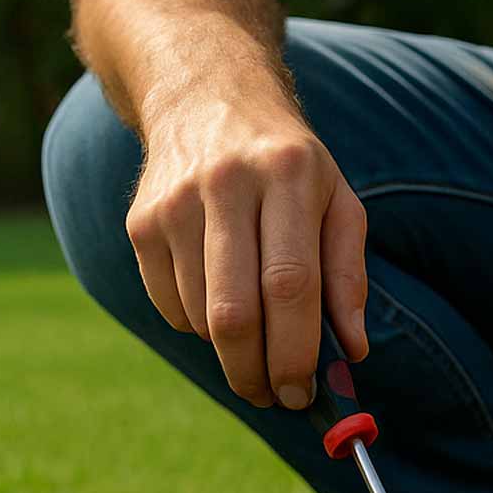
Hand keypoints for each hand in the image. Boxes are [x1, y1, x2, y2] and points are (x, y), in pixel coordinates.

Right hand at [127, 97, 368, 406]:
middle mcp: (225, 184)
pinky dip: (198, 325)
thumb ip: (349, 275)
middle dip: (256, 372)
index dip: (296, 352)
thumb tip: (352, 351)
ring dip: (230, 351)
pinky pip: (170, 306)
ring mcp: (173, 203)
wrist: (205, 95)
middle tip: (275, 397)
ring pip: (199, 318)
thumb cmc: (288, 163)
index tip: (303, 394)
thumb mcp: (338, 200)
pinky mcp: (140, 222)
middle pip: (234, 313)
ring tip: (256, 340)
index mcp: (287, 174)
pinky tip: (218, 299)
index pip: (290, 284)